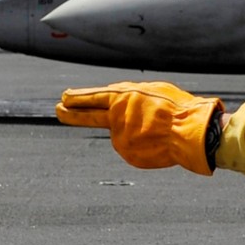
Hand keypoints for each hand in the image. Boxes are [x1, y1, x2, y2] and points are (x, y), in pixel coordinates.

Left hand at [56, 81, 223, 174]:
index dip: (78, 98)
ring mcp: (120, 137)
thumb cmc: (174, 107)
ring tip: (156, 128)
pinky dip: (141, 144)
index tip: (64, 97)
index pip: (93, 97)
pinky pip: (131, 147)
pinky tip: (156, 141)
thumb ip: (130, 97)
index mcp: (122, 98)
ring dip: (135, 131)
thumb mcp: (151, 91)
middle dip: (71, 113)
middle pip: (88, 115)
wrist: (187, 131)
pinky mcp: (127, 154)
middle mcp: (116, 117)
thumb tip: (116, 102)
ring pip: (122, 133)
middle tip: (58, 110)